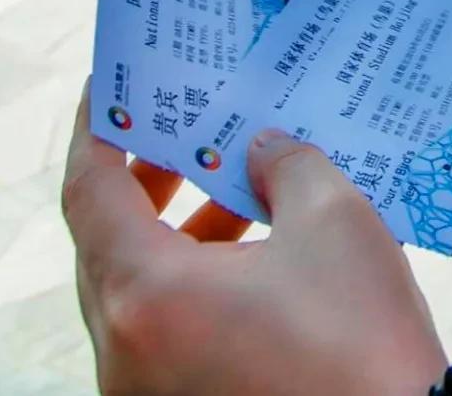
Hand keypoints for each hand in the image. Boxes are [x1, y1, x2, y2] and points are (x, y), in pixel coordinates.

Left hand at [62, 81, 449, 395]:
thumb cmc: (361, 346)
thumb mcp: (333, 222)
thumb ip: (286, 165)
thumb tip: (262, 149)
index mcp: (146, 296)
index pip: (89, 193)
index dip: (98, 130)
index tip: (113, 86)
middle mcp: (125, 354)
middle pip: (106, 246)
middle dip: (147, 181)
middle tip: (186, 130)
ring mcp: (145, 395)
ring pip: (138, 296)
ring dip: (178, 236)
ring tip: (242, 191)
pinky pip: (163, 337)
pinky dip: (193, 287)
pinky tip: (258, 259)